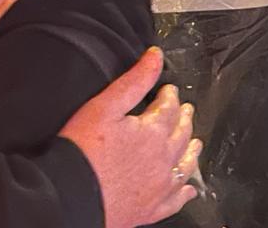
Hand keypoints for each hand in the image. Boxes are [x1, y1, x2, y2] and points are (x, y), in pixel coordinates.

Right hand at [60, 48, 200, 227]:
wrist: (72, 195)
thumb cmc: (83, 152)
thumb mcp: (104, 106)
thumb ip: (133, 80)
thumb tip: (155, 57)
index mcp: (153, 133)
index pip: (168, 108)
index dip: (170, 96)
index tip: (170, 90)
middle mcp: (163, 160)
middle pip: (181, 135)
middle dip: (184, 119)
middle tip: (186, 110)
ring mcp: (160, 187)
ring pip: (185, 166)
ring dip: (191, 151)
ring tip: (195, 142)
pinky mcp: (152, 209)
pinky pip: (176, 201)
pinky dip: (185, 192)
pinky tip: (189, 190)